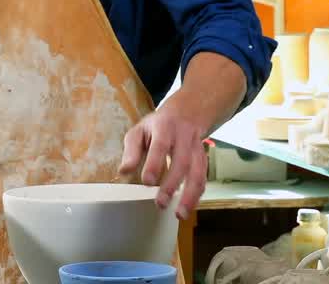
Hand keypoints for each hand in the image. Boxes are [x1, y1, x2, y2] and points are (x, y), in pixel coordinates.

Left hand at [118, 94, 209, 220]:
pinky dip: (197, 195)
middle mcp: (184, 138)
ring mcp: (197, 149)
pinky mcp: (204, 159)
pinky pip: (203, 178)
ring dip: (190, 195)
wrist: (186, 114)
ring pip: (198, 173)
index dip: (155, 163)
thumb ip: (131, 150)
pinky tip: (189, 207)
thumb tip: (124, 171)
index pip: (160, 146)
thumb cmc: (157, 126)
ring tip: (179, 214)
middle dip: (172, 184)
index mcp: (164, 128)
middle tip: (160, 203)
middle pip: (182, 162)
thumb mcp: (139, 130)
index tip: (147, 181)